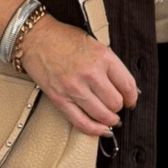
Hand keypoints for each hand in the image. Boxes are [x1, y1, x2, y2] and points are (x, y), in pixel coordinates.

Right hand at [19, 13, 138, 135]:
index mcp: (102, 57)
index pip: (127, 85)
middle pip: (115, 102)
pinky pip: (81, 122)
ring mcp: (75, 87)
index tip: (131, 100)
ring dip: (109, 119)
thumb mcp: (94, 43)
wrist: (36, 38)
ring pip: (102, 115)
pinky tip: (99, 129)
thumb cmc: (62, 38)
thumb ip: (108, 64)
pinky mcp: (60, 99)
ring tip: (109, 117)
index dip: (132, 96)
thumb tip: (122, 84)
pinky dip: (94, 130)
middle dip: (118, 107)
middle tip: (116, 105)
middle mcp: (90, 73)